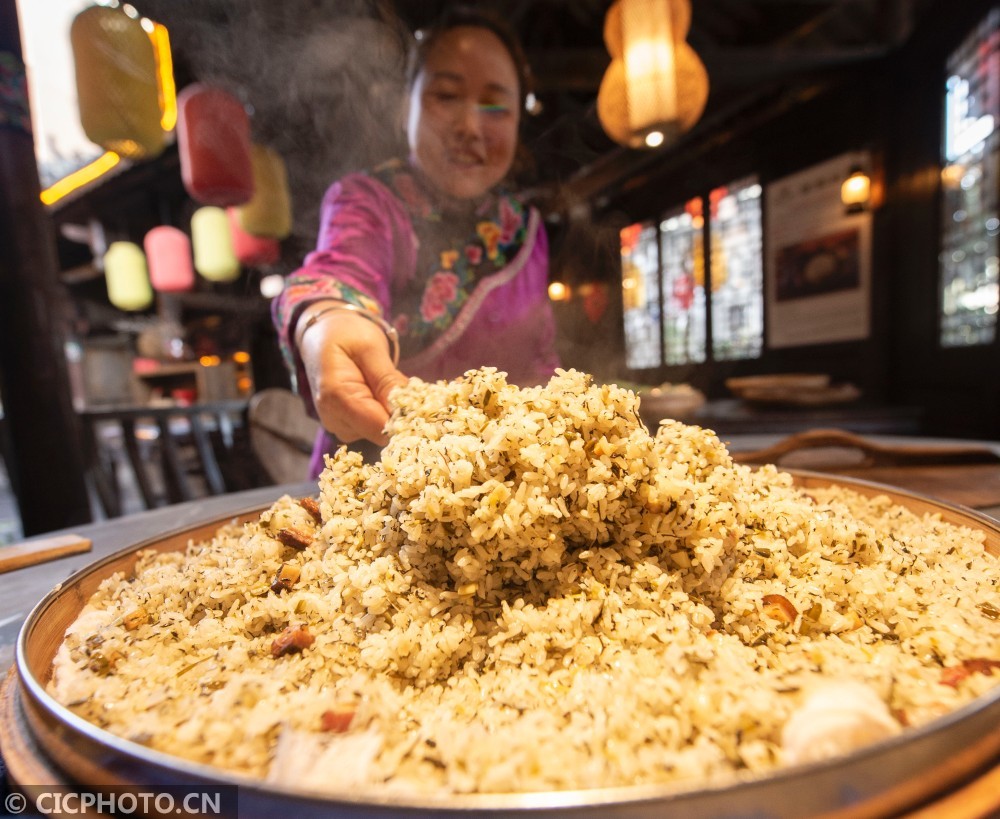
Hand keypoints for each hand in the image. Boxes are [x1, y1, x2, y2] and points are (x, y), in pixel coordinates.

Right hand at [297, 306, 407, 444]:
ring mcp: (338, 425)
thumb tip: (407, 410)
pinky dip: (383, 412)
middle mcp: (334, 419)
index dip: (404, 418)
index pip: (380, 428)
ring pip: (380, 432)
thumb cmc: (346, 334)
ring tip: (382, 382)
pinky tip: (378, 391)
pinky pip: (374, 427)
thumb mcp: (370, 347)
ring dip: (391, 411)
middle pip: (381, 433)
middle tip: (398, 382)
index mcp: (337, 397)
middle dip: (398, 413)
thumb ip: (387, 379)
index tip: (416, 400)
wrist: (323, 334)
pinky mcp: (346, 426)